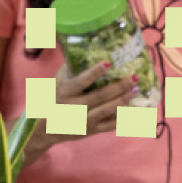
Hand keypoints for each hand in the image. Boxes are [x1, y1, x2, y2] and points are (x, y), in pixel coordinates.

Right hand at [25, 58, 139, 163]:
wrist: (45, 130)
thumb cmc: (54, 101)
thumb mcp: (56, 84)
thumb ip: (69, 70)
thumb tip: (82, 52)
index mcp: (65, 93)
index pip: (81, 81)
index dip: (94, 72)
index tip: (108, 63)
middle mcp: (76, 107)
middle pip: (100, 96)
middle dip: (119, 87)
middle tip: (134, 77)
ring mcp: (85, 120)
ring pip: (108, 110)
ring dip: (124, 100)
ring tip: (136, 89)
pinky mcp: (93, 130)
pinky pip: (111, 124)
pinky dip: (125, 117)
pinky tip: (136, 109)